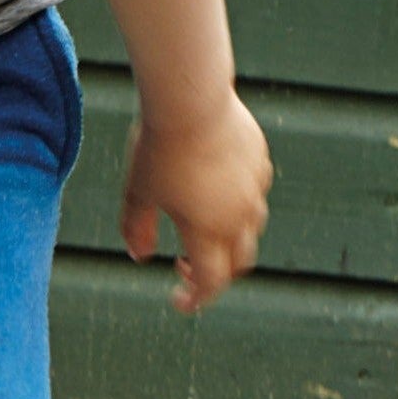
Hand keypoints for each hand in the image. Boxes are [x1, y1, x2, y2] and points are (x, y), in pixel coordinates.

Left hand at [122, 90, 271, 312]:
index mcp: (208, 232)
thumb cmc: (159, 148)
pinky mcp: (260, 162)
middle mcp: (239, 217)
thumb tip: (140, 256)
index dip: (194, 299)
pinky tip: (214, 188)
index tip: (177, 299)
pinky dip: (238, 205)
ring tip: (200, 225)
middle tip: (186, 265)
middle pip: (239, 264)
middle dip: (216, 274)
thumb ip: (137, 229)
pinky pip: (255, 194)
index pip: (211, 284)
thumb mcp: (138, 193)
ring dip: (229, 241)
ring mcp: (255, 189)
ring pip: (251, 230)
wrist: (191, 99)